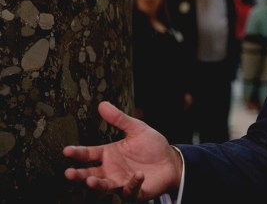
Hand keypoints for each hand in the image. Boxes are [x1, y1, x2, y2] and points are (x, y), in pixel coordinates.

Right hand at [63, 101, 182, 199]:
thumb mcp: (137, 129)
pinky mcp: (135, 191)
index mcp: (109, 154)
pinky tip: (138, 174)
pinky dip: (133, 183)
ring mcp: (122, 181)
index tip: (66, 150)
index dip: (78, 153)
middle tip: (69, 173)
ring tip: (90, 180)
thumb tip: (103, 104)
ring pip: (105, 186)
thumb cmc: (152, 146)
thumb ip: (119, 119)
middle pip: (90, 174)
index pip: (89, 154)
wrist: (171, 161)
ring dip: (97, 184)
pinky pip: (130, 190)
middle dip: (79, 175)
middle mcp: (111, 170)